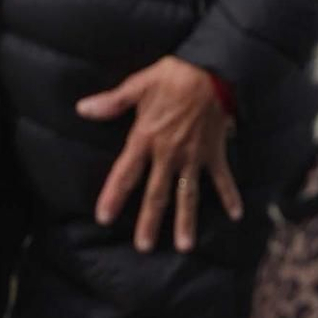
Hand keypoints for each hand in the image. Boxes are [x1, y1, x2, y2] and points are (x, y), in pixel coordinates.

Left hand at [77, 56, 242, 253]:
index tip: (104, 217)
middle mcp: (169, 154)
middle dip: (149, 221)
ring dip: (186, 221)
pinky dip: (230, 196)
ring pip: (188, 195)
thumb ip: (112, 102)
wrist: (208, 70)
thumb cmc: (170, 76)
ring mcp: (193, 157)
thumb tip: (82, 109)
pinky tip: (236, 215)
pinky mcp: (214, 154)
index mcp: (146, 138)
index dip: (113, 195)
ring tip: (184, 246)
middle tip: (144, 247)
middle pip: (157, 193)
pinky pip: (223, 179)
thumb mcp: (138, 85)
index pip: (125, 173)